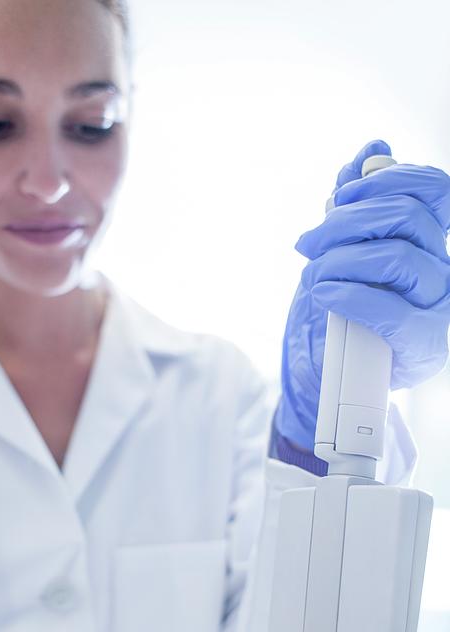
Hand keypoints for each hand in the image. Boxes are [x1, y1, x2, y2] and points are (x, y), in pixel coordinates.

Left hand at [276, 139, 449, 449]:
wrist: (342, 369)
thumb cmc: (349, 304)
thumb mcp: (348, 248)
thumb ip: (360, 201)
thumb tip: (373, 151)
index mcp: (432, 239)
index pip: (435, 190)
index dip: (389, 181)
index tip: (341, 196)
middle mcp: (444, 266)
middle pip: (407, 218)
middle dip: (346, 223)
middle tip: (308, 243)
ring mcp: (438, 305)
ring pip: (396, 258)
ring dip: (339, 260)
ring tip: (311, 274)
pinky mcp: (422, 342)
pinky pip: (389, 309)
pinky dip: (347, 294)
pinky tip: (322, 293)